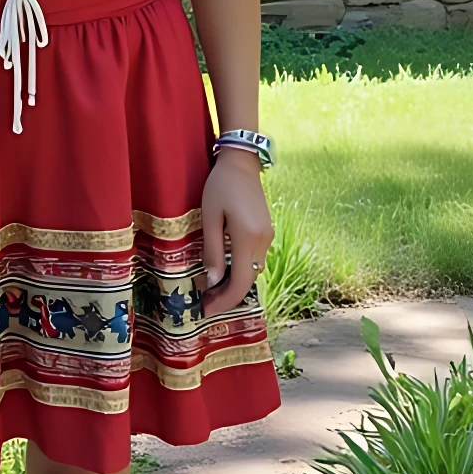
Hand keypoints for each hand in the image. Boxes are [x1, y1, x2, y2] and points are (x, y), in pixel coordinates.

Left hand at [201, 148, 273, 314]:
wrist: (242, 163)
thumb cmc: (220, 186)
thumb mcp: (210, 217)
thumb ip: (212, 250)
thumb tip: (212, 282)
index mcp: (248, 236)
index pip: (241, 282)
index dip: (225, 301)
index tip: (207, 311)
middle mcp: (263, 240)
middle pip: (248, 280)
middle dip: (228, 296)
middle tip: (204, 303)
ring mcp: (268, 236)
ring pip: (252, 271)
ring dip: (234, 283)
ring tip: (210, 289)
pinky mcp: (267, 232)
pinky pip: (254, 259)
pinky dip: (240, 270)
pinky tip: (224, 270)